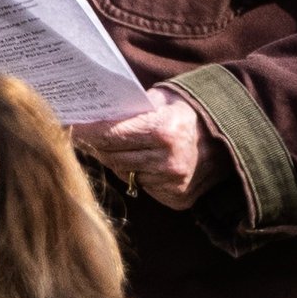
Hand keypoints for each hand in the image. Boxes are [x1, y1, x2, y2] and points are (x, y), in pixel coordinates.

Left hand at [75, 87, 224, 210]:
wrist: (231, 137)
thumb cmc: (188, 111)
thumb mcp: (161, 98)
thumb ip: (129, 107)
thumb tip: (89, 111)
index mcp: (163, 130)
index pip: (109, 133)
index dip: (84, 130)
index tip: (65, 125)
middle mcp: (169, 160)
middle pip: (111, 155)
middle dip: (97, 144)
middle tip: (84, 134)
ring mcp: (173, 184)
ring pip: (123, 172)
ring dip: (117, 159)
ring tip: (123, 144)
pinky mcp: (177, 199)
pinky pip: (142, 186)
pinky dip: (138, 174)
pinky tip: (147, 161)